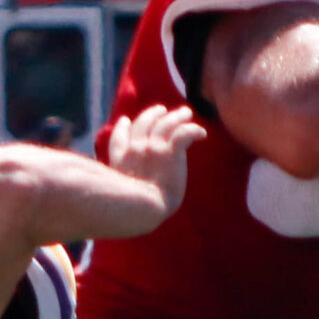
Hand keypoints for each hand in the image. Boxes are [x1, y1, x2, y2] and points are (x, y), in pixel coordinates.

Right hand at [102, 103, 206, 220]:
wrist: (144, 209)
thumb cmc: (132, 208)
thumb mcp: (116, 193)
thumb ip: (118, 183)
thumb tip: (119, 189)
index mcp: (120, 159)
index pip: (119, 136)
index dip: (123, 126)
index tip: (126, 121)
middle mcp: (135, 148)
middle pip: (143, 122)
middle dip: (152, 114)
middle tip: (161, 109)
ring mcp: (152, 148)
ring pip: (165, 122)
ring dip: (177, 115)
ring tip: (186, 112)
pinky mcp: (170, 151)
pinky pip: (184, 132)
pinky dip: (194, 130)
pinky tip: (202, 134)